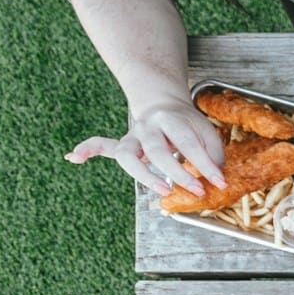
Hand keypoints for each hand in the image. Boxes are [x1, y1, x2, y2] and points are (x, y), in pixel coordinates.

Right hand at [66, 97, 224, 196]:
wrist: (163, 105)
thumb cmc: (187, 124)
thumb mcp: (206, 132)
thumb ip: (212, 152)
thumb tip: (216, 177)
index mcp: (173, 119)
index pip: (190, 143)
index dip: (206, 165)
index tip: (218, 182)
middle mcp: (149, 127)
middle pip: (158, 150)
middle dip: (178, 173)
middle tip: (196, 188)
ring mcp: (133, 135)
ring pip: (128, 154)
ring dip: (143, 175)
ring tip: (162, 189)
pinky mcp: (122, 144)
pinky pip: (101, 145)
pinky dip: (87, 150)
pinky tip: (74, 157)